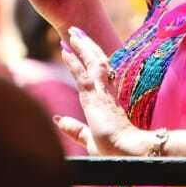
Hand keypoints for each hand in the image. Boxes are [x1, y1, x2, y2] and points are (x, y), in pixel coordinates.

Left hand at [54, 26, 147, 156]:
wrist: (128, 154)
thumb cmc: (113, 152)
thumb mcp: (89, 139)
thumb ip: (74, 129)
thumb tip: (57, 120)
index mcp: (109, 101)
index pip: (101, 74)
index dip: (91, 60)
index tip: (82, 49)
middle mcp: (107, 93)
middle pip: (98, 62)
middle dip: (88, 46)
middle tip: (77, 32)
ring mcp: (102, 93)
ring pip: (92, 62)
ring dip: (82, 46)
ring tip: (73, 33)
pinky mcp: (96, 97)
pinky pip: (83, 73)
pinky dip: (74, 60)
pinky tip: (66, 50)